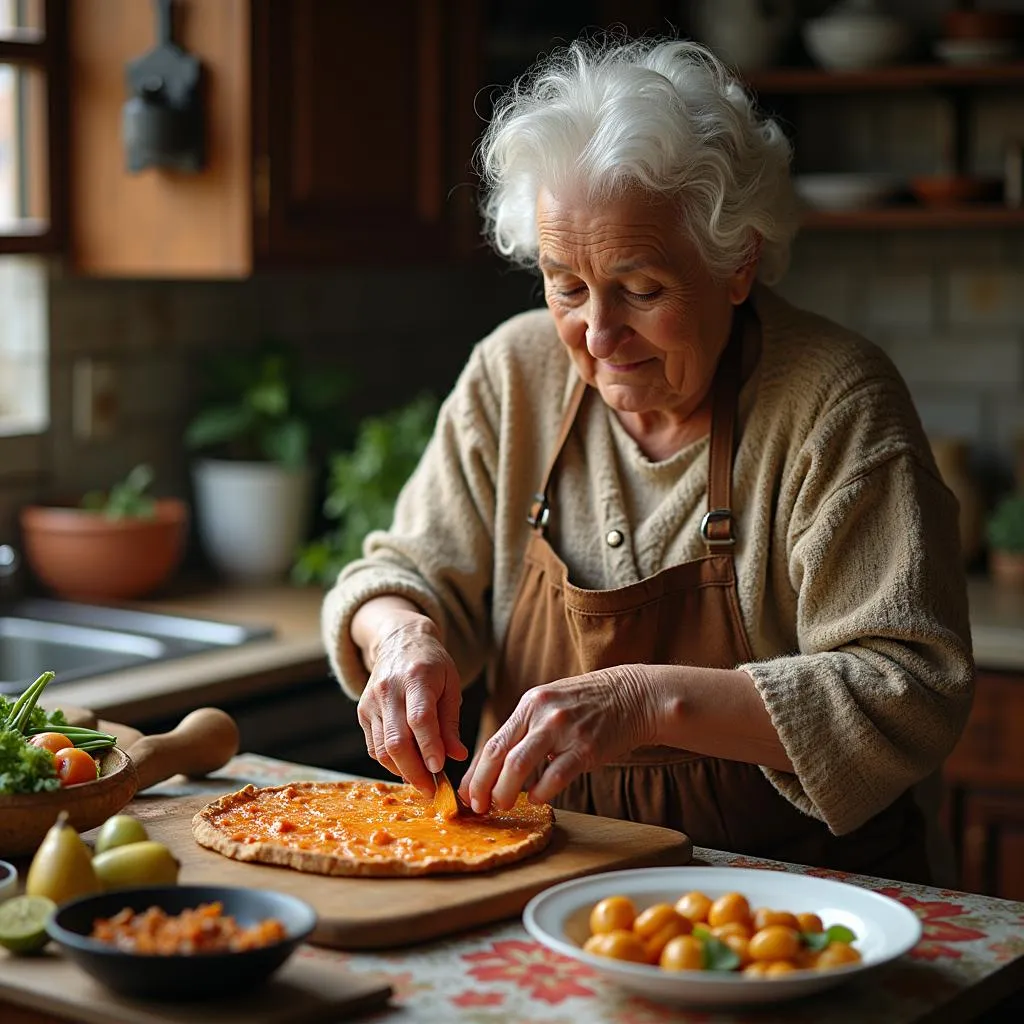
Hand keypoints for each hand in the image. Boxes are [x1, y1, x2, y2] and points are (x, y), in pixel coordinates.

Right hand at [356, 619, 467, 794]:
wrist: (398, 641)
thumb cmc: (431, 664)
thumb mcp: (451, 684)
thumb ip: (451, 721)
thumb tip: (456, 756)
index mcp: (416, 678)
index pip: (419, 718)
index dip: (429, 746)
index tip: (439, 770)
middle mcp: (389, 690)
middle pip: (396, 740)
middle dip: (414, 771)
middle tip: (432, 790)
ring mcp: (371, 702)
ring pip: (382, 749)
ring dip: (402, 771)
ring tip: (423, 782)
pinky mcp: (362, 712)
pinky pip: (373, 747)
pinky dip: (390, 763)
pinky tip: (407, 767)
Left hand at [460, 666, 657, 812]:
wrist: (634, 695)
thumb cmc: (590, 704)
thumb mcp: (552, 704)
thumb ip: (528, 730)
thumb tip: (500, 766)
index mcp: (530, 703)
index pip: (493, 741)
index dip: (476, 771)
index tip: (467, 793)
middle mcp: (542, 713)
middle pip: (499, 753)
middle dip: (482, 784)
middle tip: (477, 806)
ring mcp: (564, 729)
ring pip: (520, 764)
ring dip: (505, 791)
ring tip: (501, 806)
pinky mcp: (586, 747)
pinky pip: (556, 775)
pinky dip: (542, 792)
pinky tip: (538, 799)